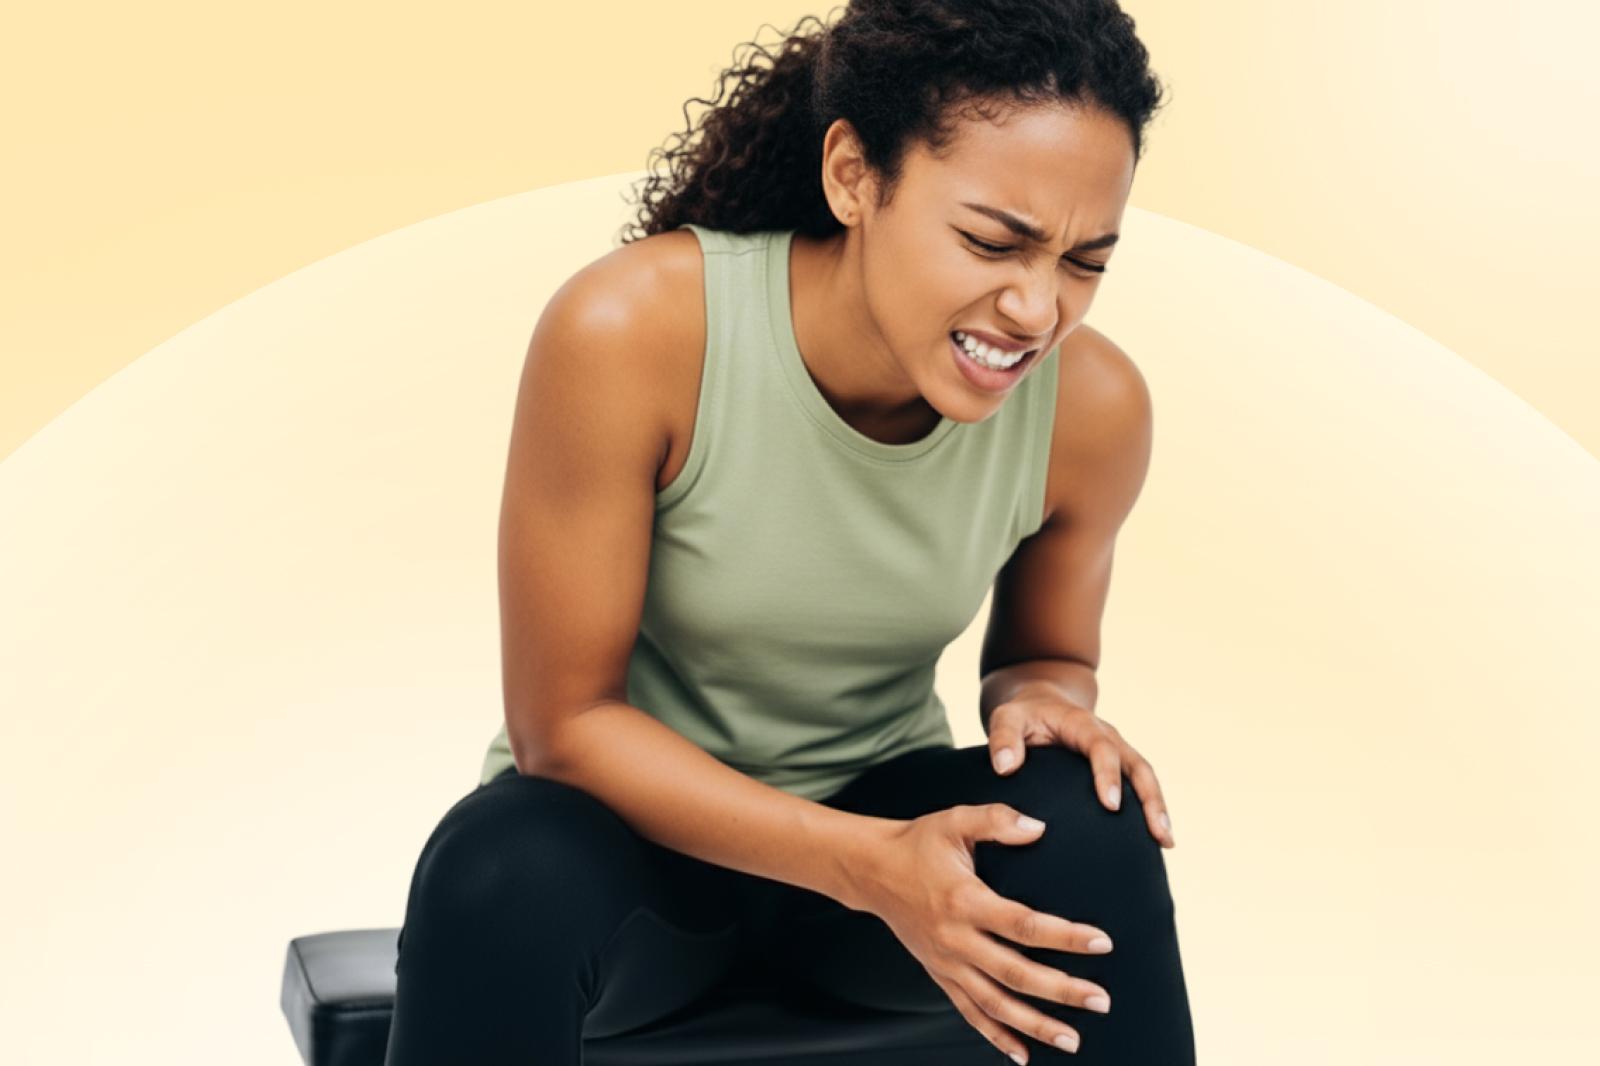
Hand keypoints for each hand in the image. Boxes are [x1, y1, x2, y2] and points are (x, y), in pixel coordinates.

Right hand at [854, 806, 1113, 1061]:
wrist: (871, 870)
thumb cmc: (918, 843)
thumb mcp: (955, 819)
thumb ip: (997, 820)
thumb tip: (1038, 827)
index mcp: (964, 900)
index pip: (1022, 924)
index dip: (1064, 936)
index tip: (1101, 942)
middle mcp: (955, 939)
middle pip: (1015, 973)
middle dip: (1061, 990)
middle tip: (1101, 1000)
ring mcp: (946, 962)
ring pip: (995, 1003)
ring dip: (1035, 1025)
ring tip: (1073, 1039)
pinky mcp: (939, 974)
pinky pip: (969, 1012)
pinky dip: (996, 1036)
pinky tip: (1022, 1054)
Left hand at [988, 689, 1175, 847]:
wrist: (1042, 704)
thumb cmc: (1023, 716)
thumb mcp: (1006, 718)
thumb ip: (1003, 738)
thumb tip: (1005, 768)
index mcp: (1082, 724)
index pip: (1101, 748)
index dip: (1108, 774)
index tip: (1112, 805)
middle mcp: (1108, 737)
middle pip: (1137, 765)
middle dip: (1149, 798)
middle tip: (1156, 831)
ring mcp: (1118, 751)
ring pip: (1145, 778)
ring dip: (1158, 808)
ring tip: (1166, 842)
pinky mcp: (1118, 767)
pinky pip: (1140, 787)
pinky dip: (1151, 811)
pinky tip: (1158, 841)